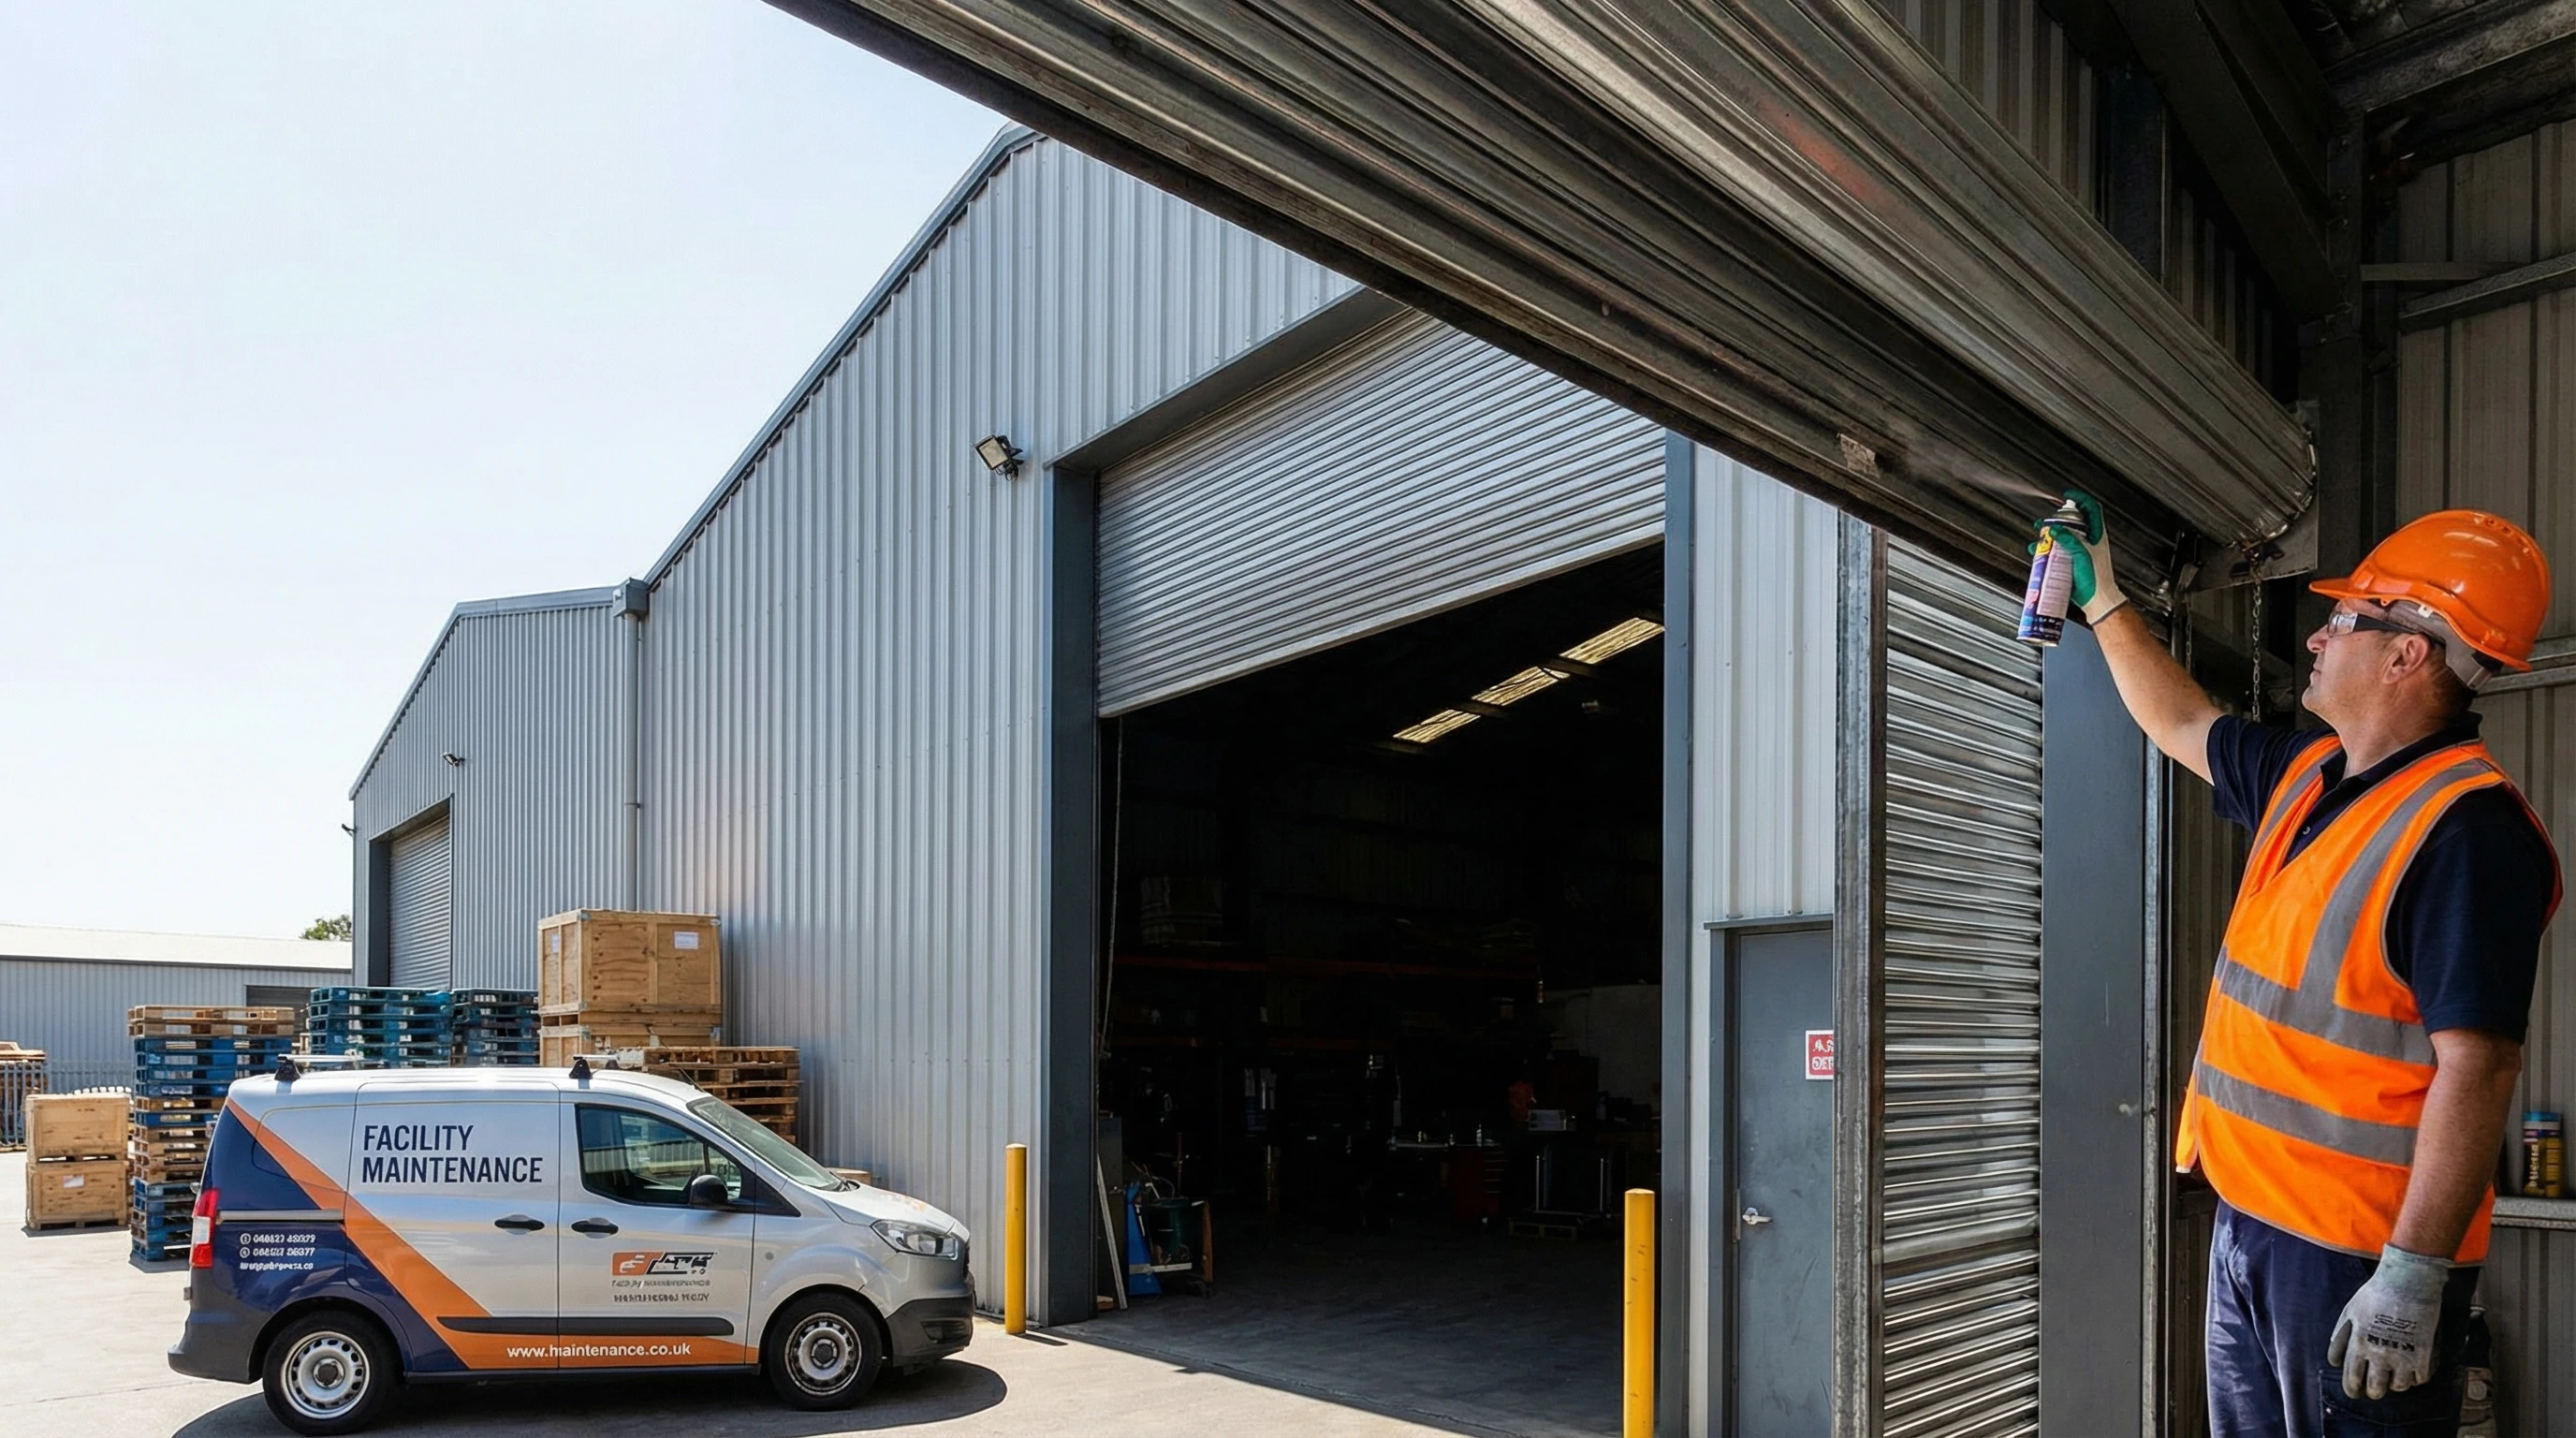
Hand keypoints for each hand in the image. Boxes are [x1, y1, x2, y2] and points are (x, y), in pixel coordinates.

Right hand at [2030, 489, 2127, 623]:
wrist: (2097, 600)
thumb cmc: (2096, 579)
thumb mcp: (2082, 555)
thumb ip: (2068, 540)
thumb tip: (2055, 529)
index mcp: (2097, 534)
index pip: (2091, 508)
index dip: (2079, 498)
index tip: (2066, 495)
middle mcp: (2089, 540)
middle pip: (2074, 520)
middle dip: (2058, 517)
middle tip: (2047, 519)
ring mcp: (2081, 550)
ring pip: (2064, 535)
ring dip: (2050, 533)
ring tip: (2039, 534)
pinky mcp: (2072, 561)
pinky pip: (2058, 550)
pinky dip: (2047, 549)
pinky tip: (2038, 551)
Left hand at [2327, 1245, 2450, 1398]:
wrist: (2408, 1282)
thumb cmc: (2376, 1293)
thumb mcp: (2349, 1312)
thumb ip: (2340, 1338)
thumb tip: (2334, 1360)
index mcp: (2359, 1344)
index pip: (2352, 1379)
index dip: (2352, 1388)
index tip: (2355, 1390)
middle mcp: (2379, 1354)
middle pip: (2375, 1389)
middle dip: (2373, 1391)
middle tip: (2374, 1387)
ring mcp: (2403, 1356)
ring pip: (2398, 1387)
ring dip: (2395, 1384)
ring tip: (2393, 1375)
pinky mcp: (2423, 1355)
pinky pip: (2419, 1379)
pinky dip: (2415, 1377)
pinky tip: (2411, 1368)